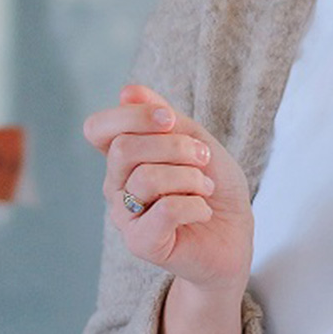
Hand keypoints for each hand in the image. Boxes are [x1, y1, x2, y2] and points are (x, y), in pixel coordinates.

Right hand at [83, 84, 252, 294]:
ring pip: (147, 178)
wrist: (234, 230)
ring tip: (205, 188)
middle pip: (124, 148)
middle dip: (175, 146)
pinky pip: (166, 209)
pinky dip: (196, 204)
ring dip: (192, 177)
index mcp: (124, 156)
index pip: (98, 128)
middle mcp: (116, 185)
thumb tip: (127, 91)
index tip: (170, 119)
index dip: (132, 116)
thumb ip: (163, 116)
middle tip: (202, 159)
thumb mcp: (194, 138)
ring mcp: (124, 216)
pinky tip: (203, 210)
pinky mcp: (141, 243)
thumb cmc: (213, 181)